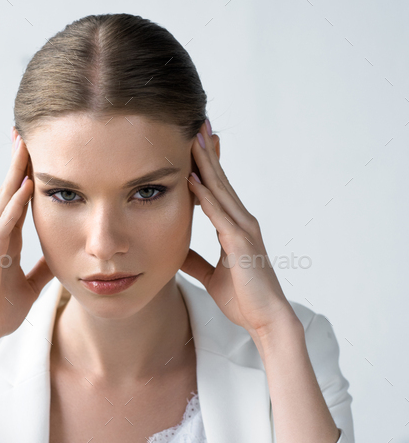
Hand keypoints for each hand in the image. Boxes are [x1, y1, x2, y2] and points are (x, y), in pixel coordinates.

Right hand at [0, 129, 53, 345]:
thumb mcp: (29, 286)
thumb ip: (42, 268)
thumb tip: (61, 258)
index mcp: (5, 239)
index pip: (19, 200)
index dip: (27, 175)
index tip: (35, 152)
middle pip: (10, 190)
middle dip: (18, 162)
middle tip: (25, 132)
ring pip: (6, 198)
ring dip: (16, 172)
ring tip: (25, 144)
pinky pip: (5, 222)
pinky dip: (16, 203)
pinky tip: (27, 185)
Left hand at [180, 120, 294, 340]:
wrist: (265, 319)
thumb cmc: (243, 298)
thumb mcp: (211, 275)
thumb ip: (196, 260)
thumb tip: (176, 252)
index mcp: (235, 227)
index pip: (217, 188)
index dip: (206, 164)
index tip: (195, 140)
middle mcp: (242, 222)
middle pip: (220, 180)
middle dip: (207, 151)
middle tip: (196, 123)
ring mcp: (243, 230)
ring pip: (220, 190)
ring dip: (206, 164)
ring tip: (193, 138)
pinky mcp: (240, 243)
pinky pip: (219, 215)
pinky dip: (205, 196)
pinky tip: (192, 179)